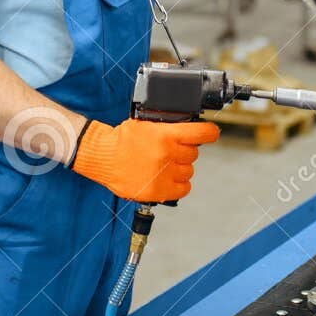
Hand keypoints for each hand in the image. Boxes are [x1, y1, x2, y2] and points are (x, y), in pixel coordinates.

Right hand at [70, 117, 220, 202]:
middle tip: (170, 150)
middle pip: (194, 154)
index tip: (212, 133)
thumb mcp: (146, 123)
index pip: (203, 134)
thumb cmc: (122, 139)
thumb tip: (189, 128)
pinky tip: (167, 178)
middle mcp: (167, 155)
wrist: (102, 156)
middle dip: (184, 151)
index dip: (210, 133)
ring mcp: (164, 174)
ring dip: (180, 168)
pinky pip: (183, 189)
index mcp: (166, 135)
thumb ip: (168, 127)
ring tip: (163, 165)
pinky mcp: (158, 191)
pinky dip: (178, 185)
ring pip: (188, 171)